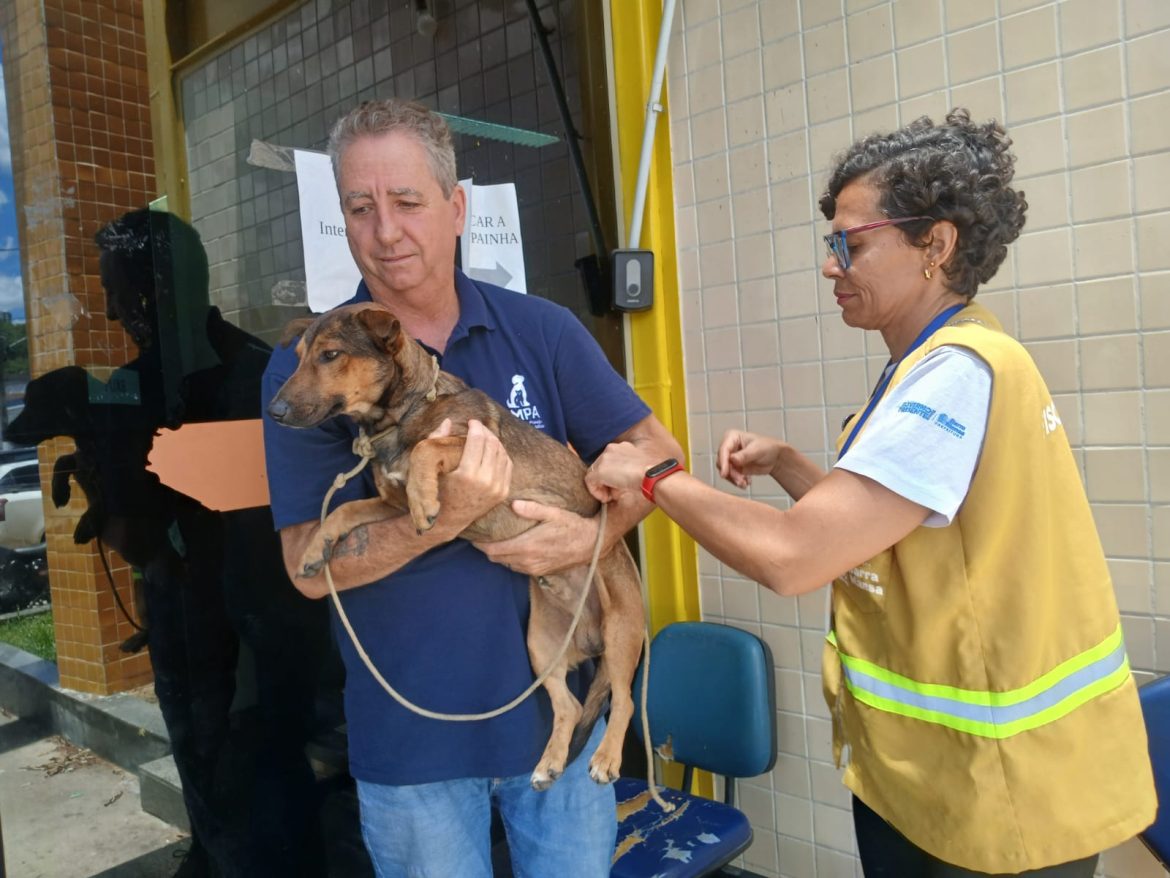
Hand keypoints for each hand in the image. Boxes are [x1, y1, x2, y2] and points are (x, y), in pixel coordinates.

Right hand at [437, 419, 512, 531]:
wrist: (448, 520)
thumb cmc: (436, 491)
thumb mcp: (430, 467)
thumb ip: (436, 441)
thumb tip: (448, 421)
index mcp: (468, 475)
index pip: (478, 441)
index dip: (476, 427)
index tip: (471, 422)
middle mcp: (486, 482)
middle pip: (493, 445)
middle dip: (486, 431)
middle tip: (478, 427)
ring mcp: (497, 489)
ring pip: (502, 453)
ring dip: (494, 441)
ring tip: (484, 436)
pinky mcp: (503, 492)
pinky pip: (508, 465)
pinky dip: (501, 454)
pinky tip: (492, 450)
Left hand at [475, 501, 599, 576]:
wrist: (592, 544)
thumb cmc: (573, 526)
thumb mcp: (554, 513)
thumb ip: (532, 509)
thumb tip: (513, 504)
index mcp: (526, 546)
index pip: (493, 550)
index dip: (480, 544)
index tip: (473, 536)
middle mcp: (527, 561)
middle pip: (495, 559)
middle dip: (486, 549)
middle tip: (481, 537)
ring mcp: (533, 569)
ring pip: (506, 564)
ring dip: (499, 555)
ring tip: (495, 542)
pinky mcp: (540, 572)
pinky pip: (517, 568)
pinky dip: (510, 559)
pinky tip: (512, 549)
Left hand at [584, 441, 657, 502]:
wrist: (650, 475)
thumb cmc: (649, 475)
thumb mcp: (637, 469)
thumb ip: (625, 471)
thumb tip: (615, 484)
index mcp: (622, 446)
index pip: (610, 461)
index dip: (613, 476)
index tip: (620, 486)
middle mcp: (611, 448)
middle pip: (601, 468)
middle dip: (606, 482)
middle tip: (615, 493)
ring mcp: (603, 458)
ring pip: (594, 474)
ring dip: (602, 487)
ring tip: (612, 496)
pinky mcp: (599, 470)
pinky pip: (590, 482)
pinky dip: (596, 492)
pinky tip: (607, 498)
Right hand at [717, 429, 783, 489]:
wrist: (775, 458)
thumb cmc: (768, 447)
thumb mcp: (757, 450)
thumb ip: (745, 455)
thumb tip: (732, 459)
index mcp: (732, 437)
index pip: (724, 450)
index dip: (723, 462)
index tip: (724, 473)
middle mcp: (729, 447)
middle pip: (722, 462)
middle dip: (730, 473)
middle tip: (740, 480)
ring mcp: (730, 458)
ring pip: (725, 471)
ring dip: (734, 479)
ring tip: (744, 483)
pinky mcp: (734, 468)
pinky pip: (731, 477)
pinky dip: (737, 481)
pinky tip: (747, 482)